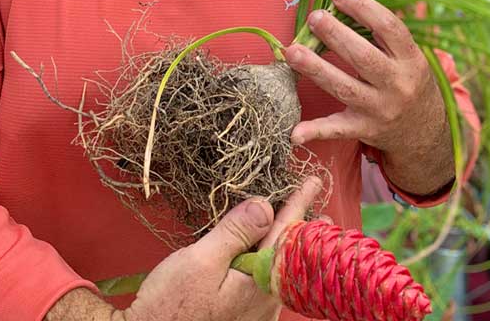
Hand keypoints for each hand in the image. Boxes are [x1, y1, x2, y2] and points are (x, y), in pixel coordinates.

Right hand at [118, 177, 321, 320]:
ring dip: (283, 242)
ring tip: (296, 225)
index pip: (284, 233)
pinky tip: (265, 252)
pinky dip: (268, 259)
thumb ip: (235, 233)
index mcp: (258, 283)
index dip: (297, 204)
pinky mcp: (243, 318)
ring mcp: (256, 313)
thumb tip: (265, 205)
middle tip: (318, 206)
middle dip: (299, 226)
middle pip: (287, 253)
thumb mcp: (201, 260)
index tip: (312, 182)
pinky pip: (264, 280)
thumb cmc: (171, 305)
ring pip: (276, 267)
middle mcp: (265, 302)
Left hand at [284, 0, 452, 196]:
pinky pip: (337, 131)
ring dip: (316, 69)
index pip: (390, 29)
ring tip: (291, 51)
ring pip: (345, 88)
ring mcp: (380, 110)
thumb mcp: (408, 55)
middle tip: (314, 17)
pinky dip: (315, 131)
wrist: (425, 133)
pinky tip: (294, 131)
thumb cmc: (408, 80)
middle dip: (337, 36)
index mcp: (411, 59)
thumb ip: (383, 31)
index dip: (364, 8)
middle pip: (364, 58)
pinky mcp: (364, 130)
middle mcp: (398, 85)